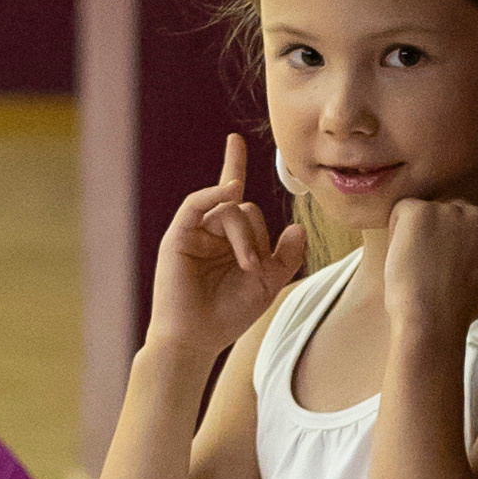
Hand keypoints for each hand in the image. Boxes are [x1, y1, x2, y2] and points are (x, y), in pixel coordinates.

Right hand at [146, 135, 306, 363]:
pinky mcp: (178, 236)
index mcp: (230, 241)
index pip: (238, 200)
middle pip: (245, 209)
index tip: (234, 139)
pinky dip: (214, 193)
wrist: (197, 339)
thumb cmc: (229, 314)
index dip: (233, 166)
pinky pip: (198, 203)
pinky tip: (230, 189)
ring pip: (229, 210)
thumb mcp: (269, 284)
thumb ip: (287, 255)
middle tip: (256, 270)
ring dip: (245, 237)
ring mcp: (193, 232)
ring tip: (248, 267)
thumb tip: (299, 226)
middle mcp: (211, 232)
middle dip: (258, 239)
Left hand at [381, 154, 477, 341]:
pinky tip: (406, 255)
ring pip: (426, 212)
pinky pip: (402, 211)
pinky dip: (397, 230)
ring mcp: (448, 210)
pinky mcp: (419, 210)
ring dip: (418, 232)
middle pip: (454, 210)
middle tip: (434, 265)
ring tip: (421, 265)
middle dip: (441, 230)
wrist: (431, 319)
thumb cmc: (461, 309)